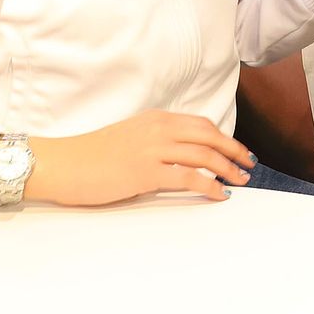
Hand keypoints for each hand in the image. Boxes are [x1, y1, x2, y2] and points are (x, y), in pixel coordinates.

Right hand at [25, 110, 254, 205]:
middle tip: (249, 164)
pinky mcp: (146, 172)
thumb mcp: (131, 136)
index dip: (224, 137)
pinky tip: (220, 194)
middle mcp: (158, 129)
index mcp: (156, 119)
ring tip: (240, 180)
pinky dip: (209, 186)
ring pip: (204, 155)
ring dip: (227, 168)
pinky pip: (189, 178)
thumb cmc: (93, 155)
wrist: (64, 164)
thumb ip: (156, 140)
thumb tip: (182, 154)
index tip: (237, 150)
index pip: (201, 124)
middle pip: (209, 136)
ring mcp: (153, 149)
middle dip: (233, 150)